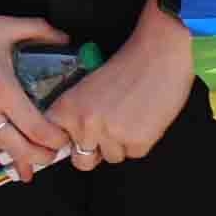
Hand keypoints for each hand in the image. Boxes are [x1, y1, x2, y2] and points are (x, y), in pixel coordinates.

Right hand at [0, 0, 73, 169]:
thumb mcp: (4, 27)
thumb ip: (39, 31)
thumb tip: (65, 38)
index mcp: (3, 89)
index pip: (39, 130)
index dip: (56, 141)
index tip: (62, 139)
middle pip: (21, 150)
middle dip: (41, 157)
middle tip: (49, 155)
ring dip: (11, 150)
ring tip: (21, 146)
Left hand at [54, 8, 195, 165]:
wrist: (158, 55)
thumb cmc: (125, 66)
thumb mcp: (86, 88)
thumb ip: (76, 115)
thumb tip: (74, 142)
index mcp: (67, 108)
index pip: (56, 143)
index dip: (70, 142)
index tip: (78, 138)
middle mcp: (85, 124)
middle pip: (82, 161)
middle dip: (95, 150)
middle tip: (108, 128)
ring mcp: (111, 135)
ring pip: (111, 157)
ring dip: (120, 144)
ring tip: (129, 116)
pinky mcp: (137, 142)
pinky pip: (134, 154)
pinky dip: (140, 141)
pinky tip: (143, 118)